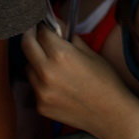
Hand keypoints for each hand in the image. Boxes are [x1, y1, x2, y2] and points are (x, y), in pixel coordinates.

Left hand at [22, 21, 138, 138]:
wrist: (111, 114)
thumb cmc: (106, 82)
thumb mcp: (91, 53)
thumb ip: (69, 38)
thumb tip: (56, 27)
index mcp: (61, 55)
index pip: (41, 32)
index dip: (43, 25)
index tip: (43, 24)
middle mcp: (46, 72)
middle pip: (26, 45)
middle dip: (30, 35)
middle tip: (35, 32)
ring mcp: (41, 91)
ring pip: (28, 67)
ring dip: (35, 61)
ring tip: (51, 64)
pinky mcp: (40, 105)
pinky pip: (34, 86)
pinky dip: (41, 82)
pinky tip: (57, 85)